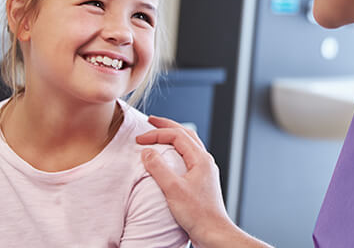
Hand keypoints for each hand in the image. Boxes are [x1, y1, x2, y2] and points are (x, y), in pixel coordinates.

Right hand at [136, 116, 233, 245]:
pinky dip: (177, 150)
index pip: (177, 135)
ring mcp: (204, 170)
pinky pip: (188, 156)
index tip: (140, 138)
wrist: (213, 232)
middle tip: (151, 121)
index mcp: (201, 159)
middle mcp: (205, 161)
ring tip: (159, 134)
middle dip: (167, 126)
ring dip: (173, 136)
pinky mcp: (201, 180)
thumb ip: (158, 168)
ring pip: (189, 144)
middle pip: (185, 134)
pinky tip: (169, 157)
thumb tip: (147, 151)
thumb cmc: (198, 214)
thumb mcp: (173, 189)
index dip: (157, 133)